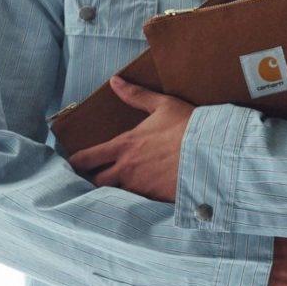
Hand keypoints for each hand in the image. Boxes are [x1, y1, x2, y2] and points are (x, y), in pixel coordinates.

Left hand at [67, 75, 195, 203]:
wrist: (212, 151)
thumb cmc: (188, 126)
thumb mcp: (162, 105)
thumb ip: (135, 95)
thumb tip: (115, 81)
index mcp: (124, 146)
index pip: (87, 158)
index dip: (76, 163)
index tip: (74, 164)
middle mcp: (127, 169)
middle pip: (97, 182)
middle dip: (94, 180)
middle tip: (95, 177)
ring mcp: (140, 188)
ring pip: (115, 196)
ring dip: (114, 192)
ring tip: (117, 190)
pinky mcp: (156, 200)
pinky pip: (139, 204)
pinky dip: (137, 202)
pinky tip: (141, 199)